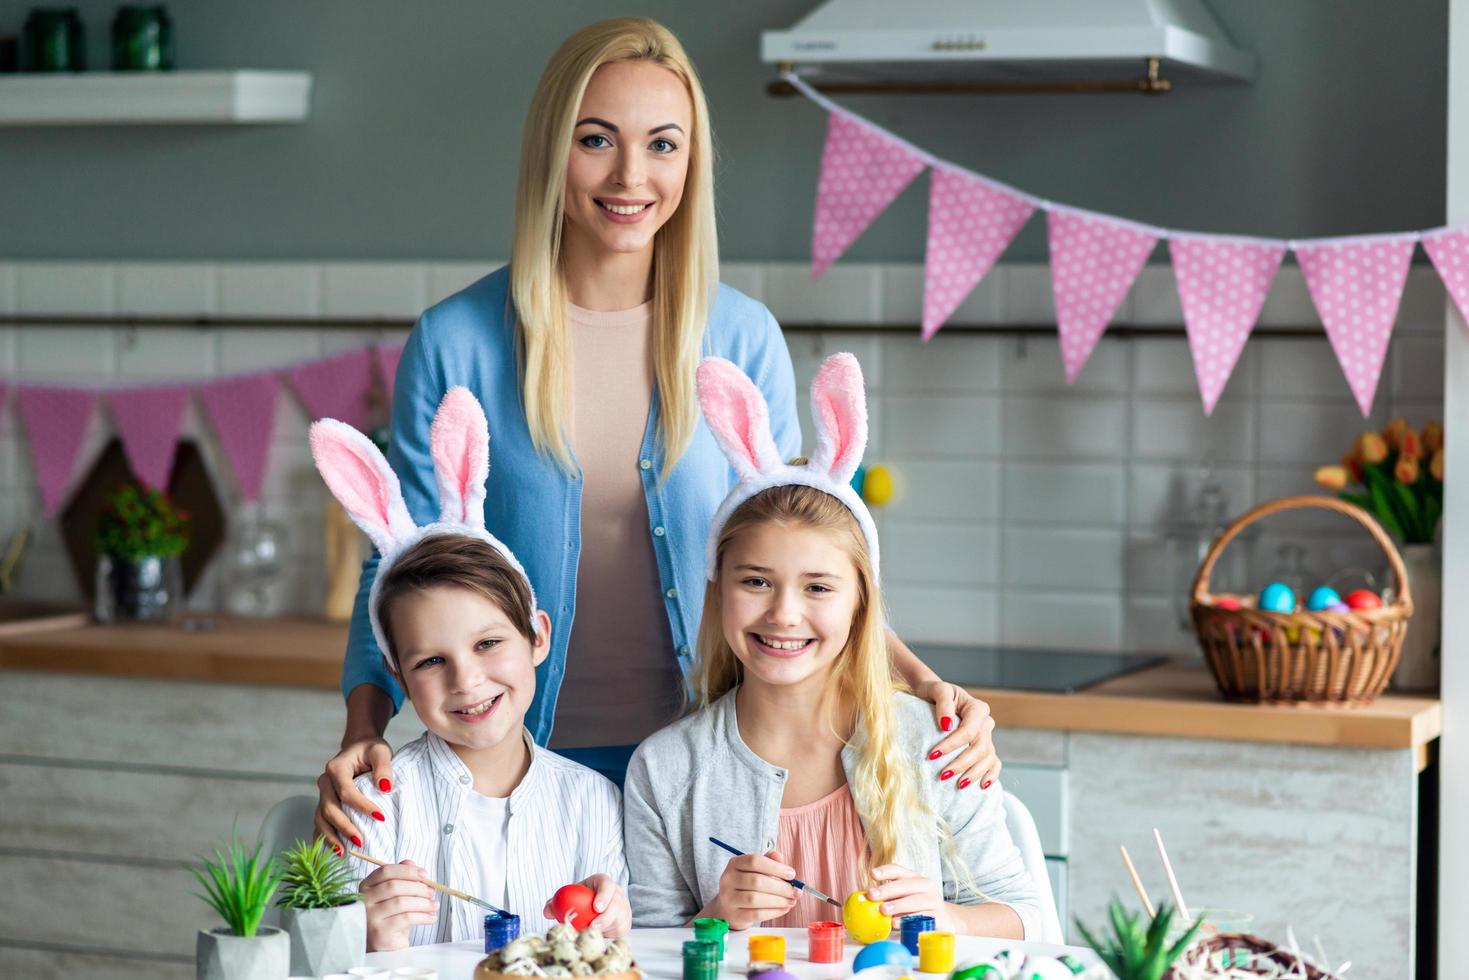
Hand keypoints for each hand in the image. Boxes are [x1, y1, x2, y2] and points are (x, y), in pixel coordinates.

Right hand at [315, 736, 395, 850]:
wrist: (358, 747)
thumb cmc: (370, 750)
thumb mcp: (380, 752)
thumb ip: (383, 767)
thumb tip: (385, 788)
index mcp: (336, 768)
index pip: (347, 792)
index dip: (362, 806)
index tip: (380, 817)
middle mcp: (325, 782)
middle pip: (330, 808)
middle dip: (344, 827)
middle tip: (360, 842)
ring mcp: (322, 794)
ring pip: (321, 819)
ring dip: (330, 837)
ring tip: (343, 853)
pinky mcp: (324, 804)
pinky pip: (320, 823)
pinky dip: (324, 837)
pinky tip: (332, 852)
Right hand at [361, 859, 438, 951]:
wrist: (384, 948)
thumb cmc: (390, 918)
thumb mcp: (395, 897)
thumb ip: (400, 877)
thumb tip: (410, 862)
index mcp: (365, 888)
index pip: (385, 871)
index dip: (408, 871)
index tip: (425, 875)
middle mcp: (363, 902)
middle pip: (394, 886)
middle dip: (418, 887)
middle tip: (432, 892)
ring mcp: (369, 918)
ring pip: (401, 902)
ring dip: (423, 903)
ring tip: (434, 905)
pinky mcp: (379, 933)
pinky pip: (406, 918)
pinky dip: (423, 916)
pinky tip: (431, 918)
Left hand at [543, 874, 630, 937]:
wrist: (596, 908)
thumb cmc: (581, 901)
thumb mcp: (570, 897)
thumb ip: (556, 903)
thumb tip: (547, 911)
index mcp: (602, 883)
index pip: (607, 885)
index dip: (604, 895)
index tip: (596, 907)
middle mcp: (617, 894)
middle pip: (617, 904)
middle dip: (607, 916)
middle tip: (593, 925)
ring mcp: (623, 909)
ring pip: (620, 918)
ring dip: (607, 927)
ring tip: (593, 933)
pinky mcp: (625, 922)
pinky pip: (621, 930)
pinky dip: (610, 934)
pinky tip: (600, 936)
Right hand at [701, 850, 796, 930]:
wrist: (729, 909)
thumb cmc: (747, 886)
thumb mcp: (756, 870)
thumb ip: (769, 861)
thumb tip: (779, 856)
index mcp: (734, 863)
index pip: (754, 861)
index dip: (775, 867)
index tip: (791, 874)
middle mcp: (728, 879)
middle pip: (756, 881)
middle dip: (781, 887)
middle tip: (795, 892)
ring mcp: (729, 898)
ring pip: (755, 899)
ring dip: (778, 900)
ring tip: (791, 901)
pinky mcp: (734, 915)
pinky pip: (756, 914)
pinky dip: (774, 912)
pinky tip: (783, 909)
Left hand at [866, 864, 956, 932]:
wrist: (945, 919)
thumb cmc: (917, 907)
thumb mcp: (904, 897)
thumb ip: (887, 897)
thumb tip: (864, 900)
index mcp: (914, 877)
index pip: (898, 870)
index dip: (885, 871)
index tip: (872, 874)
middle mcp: (925, 885)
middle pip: (905, 885)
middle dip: (887, 889)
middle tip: (872, 895)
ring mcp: (933, 900)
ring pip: (915, 901)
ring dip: (898, 905)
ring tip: (883, 910)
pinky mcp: (939, 916)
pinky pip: (922, 918)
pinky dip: (908, 920)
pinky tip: (896, 923)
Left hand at [914, 680, 1000, 791]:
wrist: (934, 696)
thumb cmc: (934, 692)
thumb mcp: (937, 690)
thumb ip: (943, 702)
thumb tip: (947, 725)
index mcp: (977, 708)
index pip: (968, 731)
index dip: (952, 745)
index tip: (933, 755)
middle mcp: (986, 723)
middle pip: (979, 747)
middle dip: (961, 763)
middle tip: (943, 775)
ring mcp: (987, 736)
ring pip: (987, 758)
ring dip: (974, 773)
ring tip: (959, 785)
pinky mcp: (985, 747)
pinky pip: (994, 763)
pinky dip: (991, 775)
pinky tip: (982, 786)